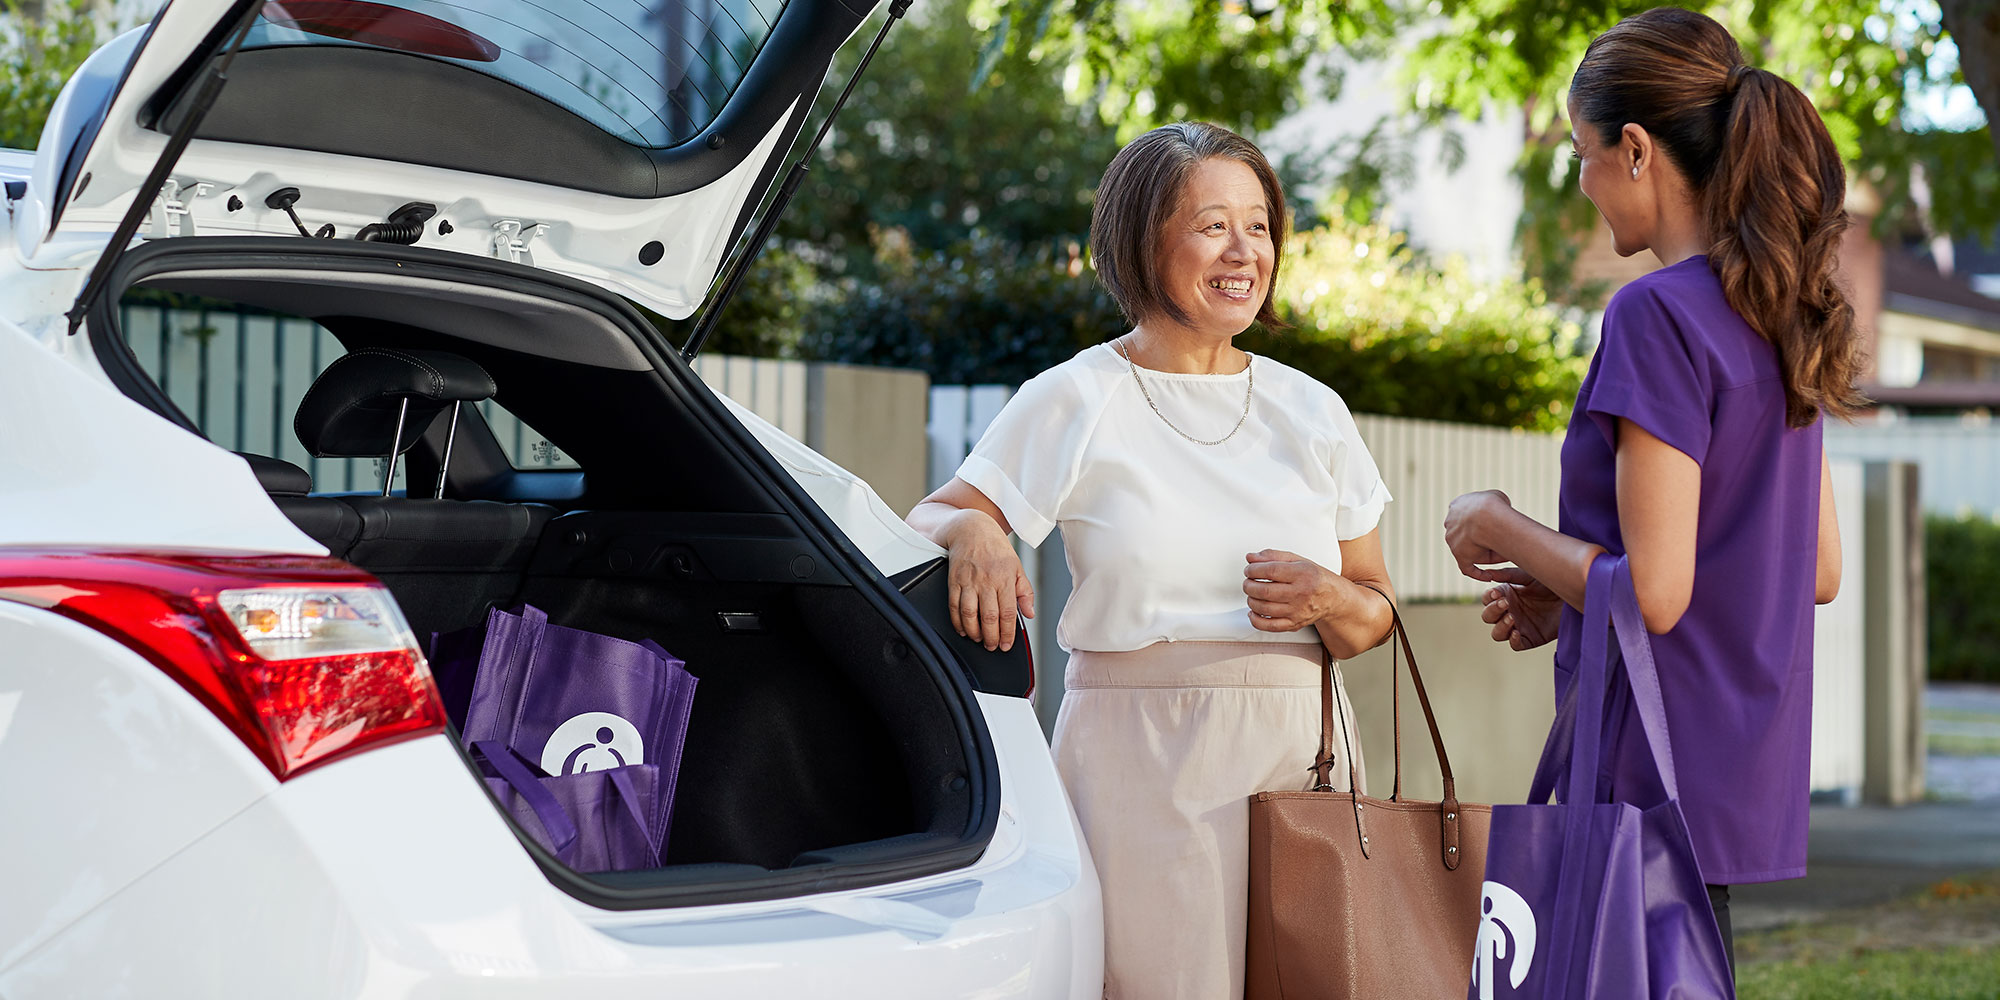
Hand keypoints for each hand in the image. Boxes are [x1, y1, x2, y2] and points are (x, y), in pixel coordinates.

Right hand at [943, 509, 1033, 651]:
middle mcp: (986, 580)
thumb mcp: (1017, 567)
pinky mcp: (954, 580)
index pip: (1007, 613)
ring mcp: (968, 581)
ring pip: (969, 614)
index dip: (1007, 633)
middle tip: (993, 646)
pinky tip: (963, 629)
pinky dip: (957, 622)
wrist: (972, 529)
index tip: (1007, 644)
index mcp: (1005, 578)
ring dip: (974, 632)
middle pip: (988, 617)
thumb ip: (1025, 592)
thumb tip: (1029, 613)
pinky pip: (954, 606)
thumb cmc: (996, 548)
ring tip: (979, 639)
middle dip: (991, 637)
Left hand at [1243, 549, 1338, 631]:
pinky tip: (1254, 611)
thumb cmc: (1314, 578)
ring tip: (1252, 594)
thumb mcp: (1297, 560)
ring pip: (1264, 608)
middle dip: (1249, 585)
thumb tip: (1251, 558)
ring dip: (1251, 600)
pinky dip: (1256, 619)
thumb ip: (1273, 556)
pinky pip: (1269, 626)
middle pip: (1265, 591)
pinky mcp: (1294, 624)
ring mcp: (1297, 611)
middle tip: (1248, 582)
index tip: (1249, 569)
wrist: (1332, 597)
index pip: (1271, 571)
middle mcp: (1301, 593)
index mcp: (1302, 574)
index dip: (1254, 570)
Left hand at [1444, 490, 1513, 580]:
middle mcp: (1451, 523)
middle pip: (1468, 534)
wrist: (1485, 517)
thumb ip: (1496, 506)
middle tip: (1501, 541)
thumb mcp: (1497, 497)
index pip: (1467, 516)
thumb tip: (1500, 518)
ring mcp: (1453, 541)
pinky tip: (1488, 577)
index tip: (1493, 526)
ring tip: (1505, 554)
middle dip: (1483, 538)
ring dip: (1486, 554)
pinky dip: (1478, 574)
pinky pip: (1468, 568)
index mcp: (1457, 506)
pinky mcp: (1459, 555)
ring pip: (1471, 550)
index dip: (1483, 522)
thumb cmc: (1494, 505)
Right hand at [1480, 567, 1560, 650]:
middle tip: (1505, 603)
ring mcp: (1519, 626)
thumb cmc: (1552, 583)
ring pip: (1497, 634)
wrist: (1573, 594)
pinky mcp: (1531, 639)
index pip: (1488, 600)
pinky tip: (1517, 632)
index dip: (1489, 598)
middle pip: (1488, 617)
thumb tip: (1489, 574)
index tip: (1497, 593)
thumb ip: (1508, 574)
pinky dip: (1513, 641)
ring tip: (1511, 617)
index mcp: (1507, 595)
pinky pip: (1515, 645)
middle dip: (1493, 611)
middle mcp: (1510, 611)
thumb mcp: (1529, 576)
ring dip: (1500, 626)